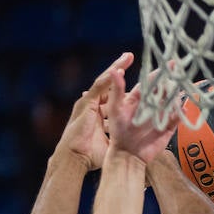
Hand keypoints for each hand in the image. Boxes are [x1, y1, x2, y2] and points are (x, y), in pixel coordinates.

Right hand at [58, 52, 133, 169]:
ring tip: (128, 56)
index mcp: (101, 113)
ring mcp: (89, 102)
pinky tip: (118, 69)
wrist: (74, 158)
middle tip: (131, 56)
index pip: (115, 96)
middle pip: (111, 84)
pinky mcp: (86, 104)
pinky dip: (108, 78)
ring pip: (105, 81)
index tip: (139, 79)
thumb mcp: (110, 144)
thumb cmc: (89, 155)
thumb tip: (134, 143)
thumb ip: (119, 138)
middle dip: (120, 70)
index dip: (126, 87)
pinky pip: (98, 87)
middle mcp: (95, 105)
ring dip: (116, 67)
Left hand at [106, 67, 178, 163]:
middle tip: (181, 71)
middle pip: (164, 90)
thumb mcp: (115, 108)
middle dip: (172, 81)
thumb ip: (117, 90)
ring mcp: (160, 116)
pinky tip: (185, 108)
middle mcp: (151, 105)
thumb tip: (114, 69)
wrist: (128, 155)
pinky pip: (177, 119)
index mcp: (139, 98)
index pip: (151, 82)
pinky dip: (182, 114)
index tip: (168, 62)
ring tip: (186, 86)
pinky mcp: (167, 128)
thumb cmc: (118, 131)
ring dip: (178, 95)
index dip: (159, 72)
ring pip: (172, 102)